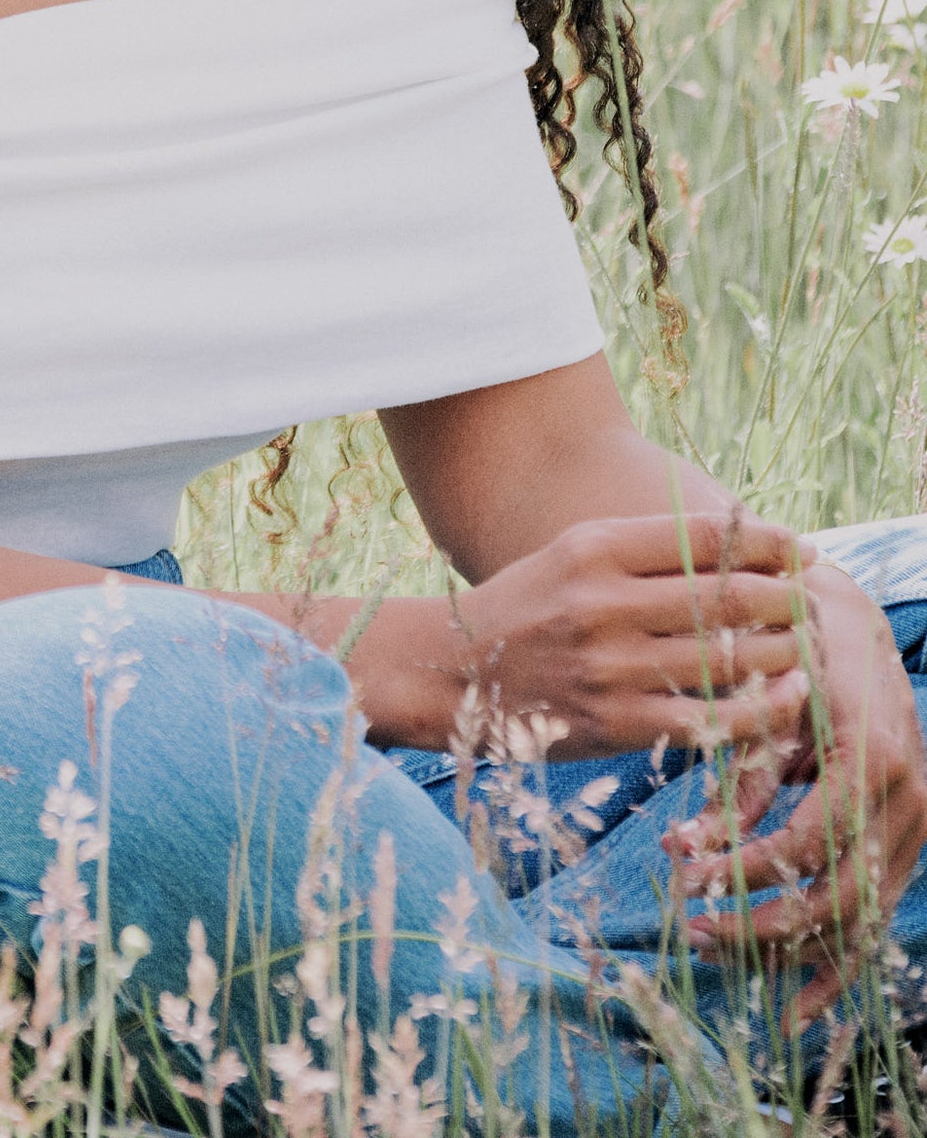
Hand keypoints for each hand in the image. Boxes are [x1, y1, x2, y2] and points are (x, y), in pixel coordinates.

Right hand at [446, 513, 813, 760]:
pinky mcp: (617, 722)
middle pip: (725, 596)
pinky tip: (783, 701)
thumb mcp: (572, 555)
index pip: (704, 537)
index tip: (801, 549)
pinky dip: (758, 711)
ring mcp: (611, 666)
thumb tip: (738, 549)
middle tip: (809, 603)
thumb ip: (645, 550)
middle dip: (785, 599)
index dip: (768, 541)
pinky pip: (709, 718)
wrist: (451, 672)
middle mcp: (604, 602)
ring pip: (726, 657)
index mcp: (595, 548)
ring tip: (803, 649)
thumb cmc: (524, 608)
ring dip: (781, 654)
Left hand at [666, 559, 926, 1021]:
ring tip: (723, 958)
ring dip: (791, 951)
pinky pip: (875, 914)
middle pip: (840, 895)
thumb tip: (681, 847)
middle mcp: (908, 799)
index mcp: (871, 757)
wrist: (851, 624)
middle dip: (764, 924)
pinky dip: (836, 960)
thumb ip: (734, 779)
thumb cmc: (794, 655)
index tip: (687, 877)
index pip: (809, 842)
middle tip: (695, 931)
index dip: (748, 871)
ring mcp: (916, 826)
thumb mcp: (761, 708)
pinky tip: (796, 1002)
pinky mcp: (908, 843)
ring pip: (862, 918)